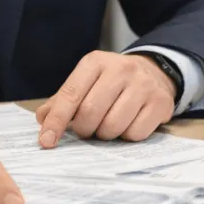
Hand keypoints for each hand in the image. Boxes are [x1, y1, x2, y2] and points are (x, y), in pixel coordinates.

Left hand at [34, 51, 176, 146]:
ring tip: (109, 124)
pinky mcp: (160, 103)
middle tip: (87, 128)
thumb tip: (42, 118)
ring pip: (113, 126)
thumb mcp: (87, 81)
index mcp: (95, 62)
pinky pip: (135, 134)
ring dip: (106, 134)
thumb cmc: (112, 82)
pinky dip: (127, 136)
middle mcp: (121, 69)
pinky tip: (129, 123)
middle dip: (84, 129)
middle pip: (90, 113)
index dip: (56, 121)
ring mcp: (143, 85)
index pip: (71, 94)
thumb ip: (63, 100)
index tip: (46, 141)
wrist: (154, 73)